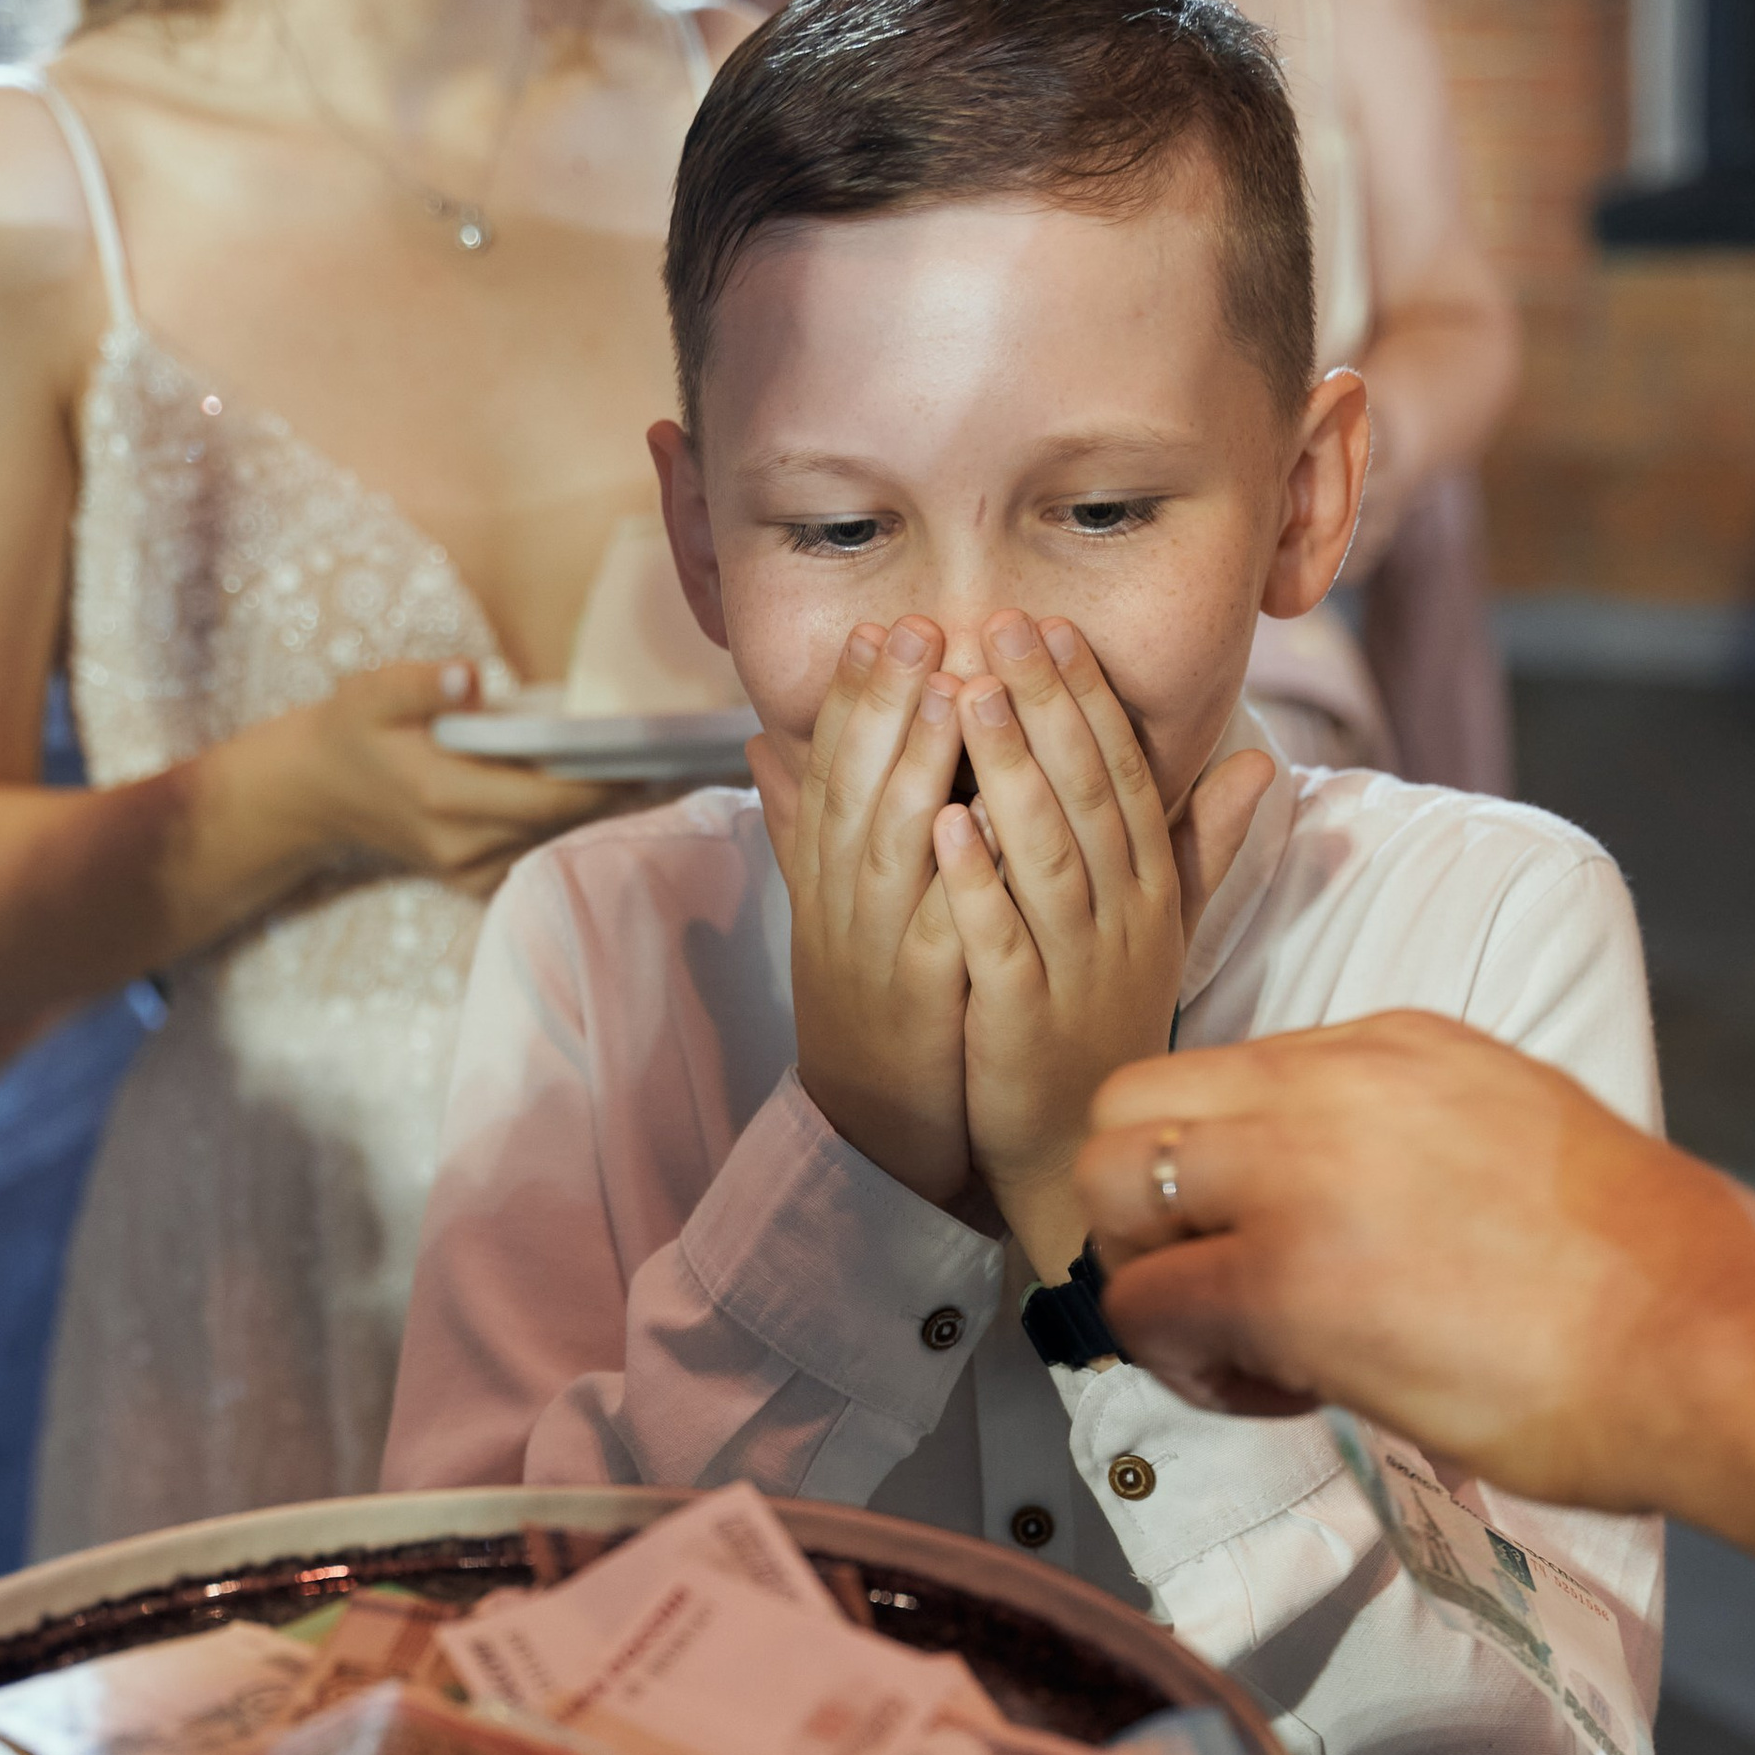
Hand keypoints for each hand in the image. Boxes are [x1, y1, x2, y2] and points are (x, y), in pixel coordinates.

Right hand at [261, 659, 632, 892]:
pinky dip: (566, 831)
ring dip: (594, 814)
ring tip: (644, 775)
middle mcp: (461, 843)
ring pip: (551, 844)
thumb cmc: (353, 731)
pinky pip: (535, 857)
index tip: (647, 756)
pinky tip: (599, 800)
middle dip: (611, 793)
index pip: (543, 796)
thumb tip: (466, 677)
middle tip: (667, 759)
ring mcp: (467, 869)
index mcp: (442, 795)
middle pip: (559, 823)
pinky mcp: (472, 879)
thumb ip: (418, 684)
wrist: (318, 792)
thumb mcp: (371, 692)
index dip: (599, 780)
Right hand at [754, 618, 972, 1206]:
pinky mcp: (923, 1000)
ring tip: (955, 690)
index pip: (831, 770)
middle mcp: (842, 905)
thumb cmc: (866, 1006)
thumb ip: (804, 825)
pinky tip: (990, 813)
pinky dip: (962, 870)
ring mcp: (879, 951)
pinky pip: (944, 924)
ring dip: (920, 764)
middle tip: (917, 625)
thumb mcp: (827, 907)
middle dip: (885, 704)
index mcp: (825, 878)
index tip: (880, 626)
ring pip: (894, 843)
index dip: (854, 697)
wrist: (873, 1129)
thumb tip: (764, 740)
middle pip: (856, 788)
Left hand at [931, 617, 1271, 1278]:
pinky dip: (975, 882)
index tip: (1050, 626)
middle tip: (1001, 624)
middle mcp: (1124, 922)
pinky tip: (943, 824)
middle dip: (1044, 706)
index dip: (1088, 699)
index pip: (1125, 775)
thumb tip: (1263, 762)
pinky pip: (1001, 940)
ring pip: (1047, 854)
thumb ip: (1204, 845)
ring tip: (966, 697)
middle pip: (1088, 796)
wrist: (1083, 1154)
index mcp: (1151, 891)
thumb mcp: (1167, 931)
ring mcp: (1077, 970)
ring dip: (1009, 771)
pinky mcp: (1025, 1020)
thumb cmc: (1111, 1030)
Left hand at [1078, 1015, 1754, 1564]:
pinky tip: (1276, 1395)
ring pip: (1107, 1190)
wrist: (1714, 1341)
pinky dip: (1181, 1365)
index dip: (1220, 1172)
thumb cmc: (1654, 1282)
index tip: (1278, 1244)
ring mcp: (1300, 1174)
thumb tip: (1362, 1221)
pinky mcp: (1283, 1281)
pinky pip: (1143, 1310)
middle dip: (1142, 1209)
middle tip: (1216, 1293)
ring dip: (1147, 1277)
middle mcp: (1334, 1085)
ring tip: (1239, 1350)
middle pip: (1131, 1104)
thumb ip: (1418, 1152)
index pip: (1228, 1074)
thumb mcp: (1523, 1145)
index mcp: (1398, 1046)